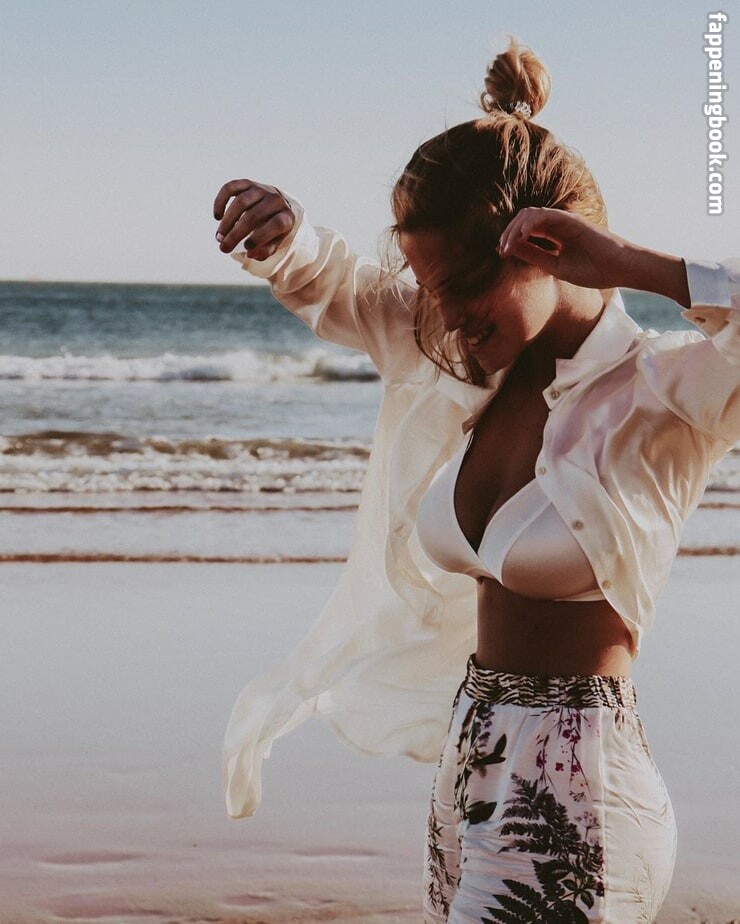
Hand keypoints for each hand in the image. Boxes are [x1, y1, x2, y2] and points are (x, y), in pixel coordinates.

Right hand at [213, 179, 295, 259]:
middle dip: (236, 234)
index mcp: (286, 216)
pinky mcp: (247, 183)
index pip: (276, 224)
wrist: (277, 205)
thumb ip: (266, 250)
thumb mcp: (275, 242)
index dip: (261, 237)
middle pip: (254, 216)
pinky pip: (231, 188)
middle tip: (224, 248)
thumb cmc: (274, 229)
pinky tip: (217, 216)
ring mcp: (261, 189)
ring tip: (219, 237)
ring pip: (241, 202)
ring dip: (227, 221)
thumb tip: (251, 254)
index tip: (246, 248)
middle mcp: (275, 200)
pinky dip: (221, 201)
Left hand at [497, 207, 629, 289]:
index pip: (526, 231)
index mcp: (555, 235)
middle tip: (501, 250)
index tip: (502, 254)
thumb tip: (510, 250)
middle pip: (524, 220)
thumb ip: (535, 256)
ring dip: (515, 229)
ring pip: (531, 214)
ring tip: (507, 246)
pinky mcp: (570, 220)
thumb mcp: (556, 266)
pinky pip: (544, 215)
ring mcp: (564, 221)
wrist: (620, 269)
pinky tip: (521, 237)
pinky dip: (529, 224)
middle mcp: (558, 225)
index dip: (511, 240)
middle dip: (508, 233)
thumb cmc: (594, 270)